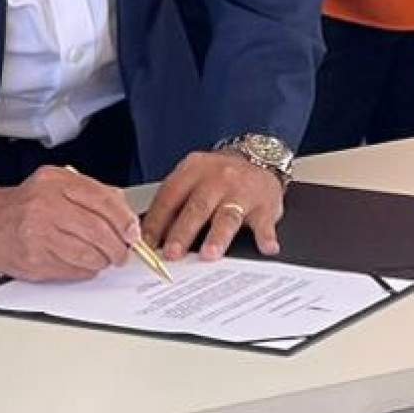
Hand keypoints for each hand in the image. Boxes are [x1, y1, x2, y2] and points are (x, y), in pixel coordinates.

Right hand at [0, 167, 140, 281]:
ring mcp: (38, 235)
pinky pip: (73, 271)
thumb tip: (125, 217)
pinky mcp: (34, 261)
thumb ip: (91, 192)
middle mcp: (45, 206)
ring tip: (103, 258)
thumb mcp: (56, 183)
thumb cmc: (25, 203)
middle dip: (117, 247)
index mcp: (55, 182)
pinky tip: (83, 263)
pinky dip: (85, 270)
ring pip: (88, 255)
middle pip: (98, 231)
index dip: (124, 220)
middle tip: (122, 252)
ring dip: (103, 261)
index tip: (132, 233)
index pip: (102, 201)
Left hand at [143, 150, 283, 261]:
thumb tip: (150, 235)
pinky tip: (266, 248)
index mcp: (193, 170)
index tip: (146, 243)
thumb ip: (175, 201)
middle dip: (182, 232)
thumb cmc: (219, 175)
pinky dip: (266, 236)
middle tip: (172, 253)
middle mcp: (217, 178)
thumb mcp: (193, 177)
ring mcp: (242, 191)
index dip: (157, 221)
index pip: (170, 196)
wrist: (259, 157)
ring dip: (217, 236)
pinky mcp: (264, 203)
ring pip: (227, 215)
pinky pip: (265, 222)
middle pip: (197, 207)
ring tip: (209, 254)